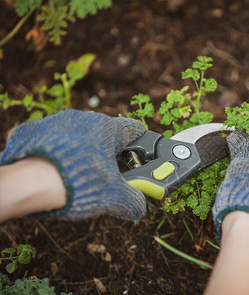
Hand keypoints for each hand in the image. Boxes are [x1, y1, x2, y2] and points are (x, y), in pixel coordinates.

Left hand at [0, 110, 146, 221]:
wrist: (31, 184)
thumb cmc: (78, 184)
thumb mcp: (114, 197)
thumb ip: (133, 201)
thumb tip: (139, 208)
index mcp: (108, 128)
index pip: (133, 130)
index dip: (140, 145)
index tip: (139, 157)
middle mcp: (84, 118)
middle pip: (104, 134)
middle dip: (108, 153)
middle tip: (108, 174)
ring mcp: (57, 122)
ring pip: (78, 136)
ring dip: (82, 152)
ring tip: (78, 175)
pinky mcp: (34, 130)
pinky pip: (52, 140)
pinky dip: (57, 154)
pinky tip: (56, 172)